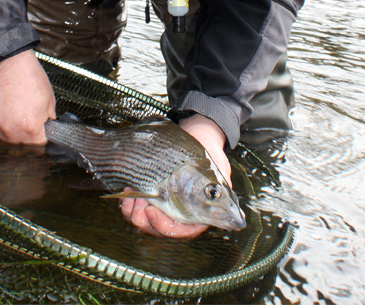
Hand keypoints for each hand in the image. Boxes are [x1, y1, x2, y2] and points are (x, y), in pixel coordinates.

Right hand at [0, 49, 55, 143]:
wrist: (6, 57)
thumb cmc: (28, 74)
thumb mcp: (49, 98)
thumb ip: (48, 119)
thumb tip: (46, 129)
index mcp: (29, 129)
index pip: (37, 145)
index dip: (39, 135)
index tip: (37, 129)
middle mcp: (8, 131)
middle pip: (17, 143)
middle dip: (22, 131)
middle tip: (22, 113)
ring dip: (3, 128)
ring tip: (7, 108)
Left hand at [120, 114, 229, 237]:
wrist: (196, 133)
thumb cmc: (209, 153)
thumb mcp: (218, 172)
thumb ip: (222, 194)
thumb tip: (237, 218)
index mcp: (199, 213)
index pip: (182, 231)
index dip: (165, 227)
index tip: (153, 213)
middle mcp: (180, 212)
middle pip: (159, 228)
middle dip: (144, 220)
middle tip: (137, 205)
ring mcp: (164, 204)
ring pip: (145, 220)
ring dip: (134, 211)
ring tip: (130, 195)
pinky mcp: (151, 193)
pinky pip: (137, 206)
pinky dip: (130, 201)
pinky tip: (127, 190)